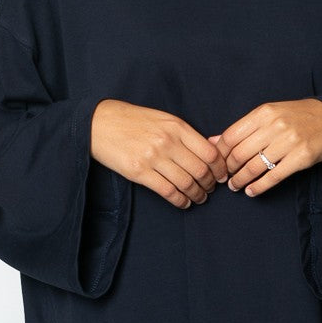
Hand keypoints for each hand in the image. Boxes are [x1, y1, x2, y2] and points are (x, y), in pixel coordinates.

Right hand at [91, 99, 228, 209]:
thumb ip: (186, 134)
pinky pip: (168, 192)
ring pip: (186, 183)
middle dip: (210, 184)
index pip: (210, 152)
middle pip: (201, 170)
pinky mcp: (139, 172)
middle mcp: (167, 141)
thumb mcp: (163, 119)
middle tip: (211, 189)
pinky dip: (180, 201)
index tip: (221, 175)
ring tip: (199, 197)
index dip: (220, 168)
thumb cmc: (133, 120)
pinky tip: (184, 202)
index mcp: (177, 126)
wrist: (99, 122)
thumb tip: (213, 148)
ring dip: (197, 194)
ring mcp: (153, 157)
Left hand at [209, 99, 321, 196]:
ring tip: (235, 186)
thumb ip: (243, 128)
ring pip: (254, 167)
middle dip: (228, 169)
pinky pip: (273, 176)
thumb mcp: (269, 114)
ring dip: (240, 180)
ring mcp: (289, 142)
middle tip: (225, 177)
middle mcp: (275, 126)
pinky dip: (259, 187)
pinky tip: (251, 191)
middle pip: (240, 153)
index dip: (220, 153)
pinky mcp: (301, 158)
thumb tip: (214, 141)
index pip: (231, 136)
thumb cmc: (295, 117)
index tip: (216, 163)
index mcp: (264, 113)